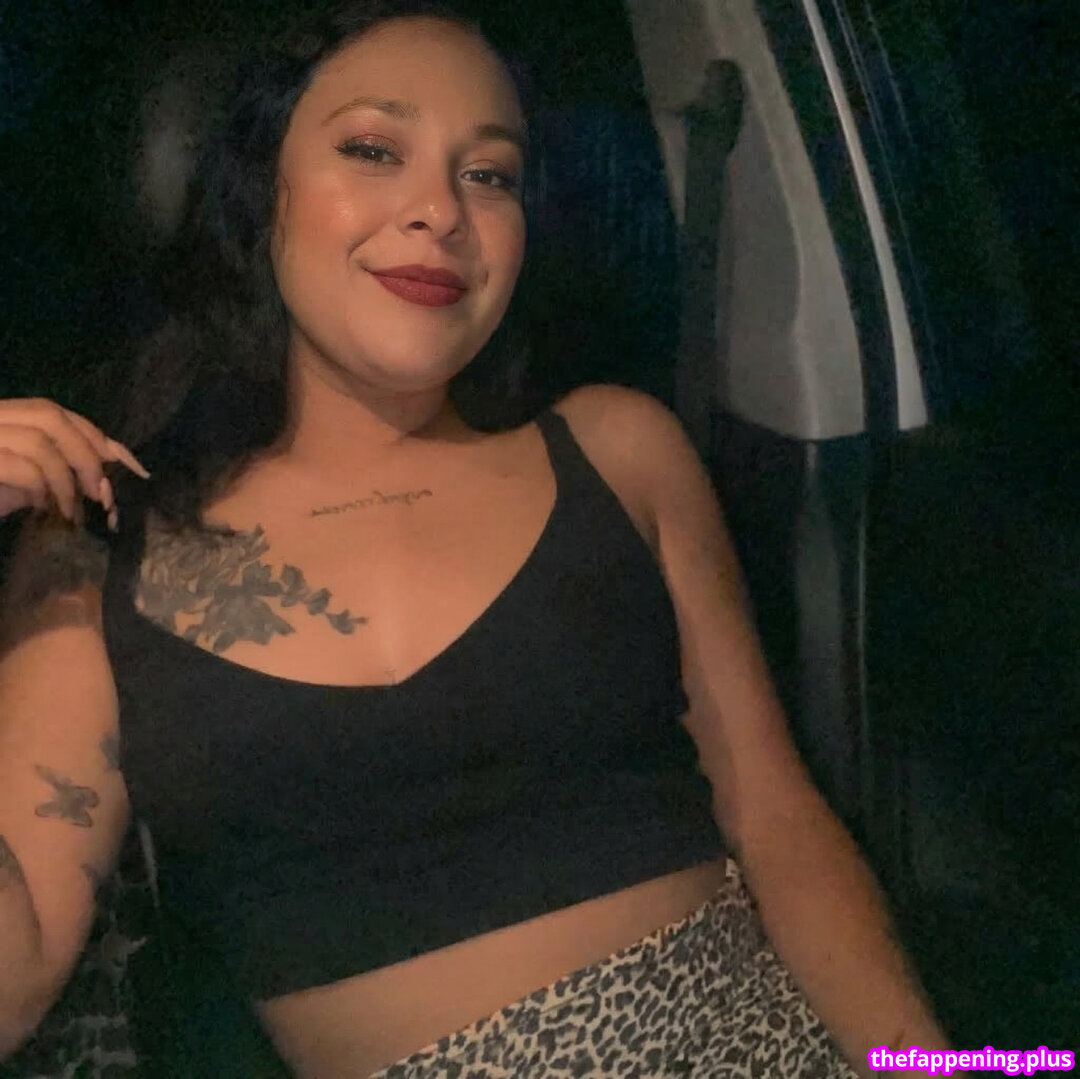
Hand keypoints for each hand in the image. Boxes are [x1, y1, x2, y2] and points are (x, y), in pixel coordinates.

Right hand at [0, 399, 149, 529]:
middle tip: (101, 491)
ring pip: (38, 440)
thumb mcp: (22, 485)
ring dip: (66, 479)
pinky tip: (42, 509)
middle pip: (50, 416)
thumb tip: (105, 477)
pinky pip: (19, 467)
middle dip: (85, 452)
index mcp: (1, 418)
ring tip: (72, 510)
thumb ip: (56, 473)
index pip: (54, 412)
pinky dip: (40, 489)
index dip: (93, 434)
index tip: (126, 463)